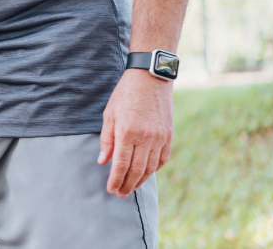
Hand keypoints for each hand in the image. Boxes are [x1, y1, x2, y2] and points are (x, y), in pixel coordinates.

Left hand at [98, 70, 172, 197]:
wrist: (150, 78)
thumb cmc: (125, 95)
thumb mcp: (109, 114)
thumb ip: (107, 139)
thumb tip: (103, 161)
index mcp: (127, 132)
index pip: (120, 164)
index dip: (115, 179)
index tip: (110, 189)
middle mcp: (145, 137)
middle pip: (136, 170)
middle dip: (127, 185)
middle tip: (120, 194)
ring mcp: (159, 137)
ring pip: (150, 167)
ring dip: (140, 181)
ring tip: (131, 188)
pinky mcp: (169, 135)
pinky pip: (162, 159)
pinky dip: (154, 169)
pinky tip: (146, 174)